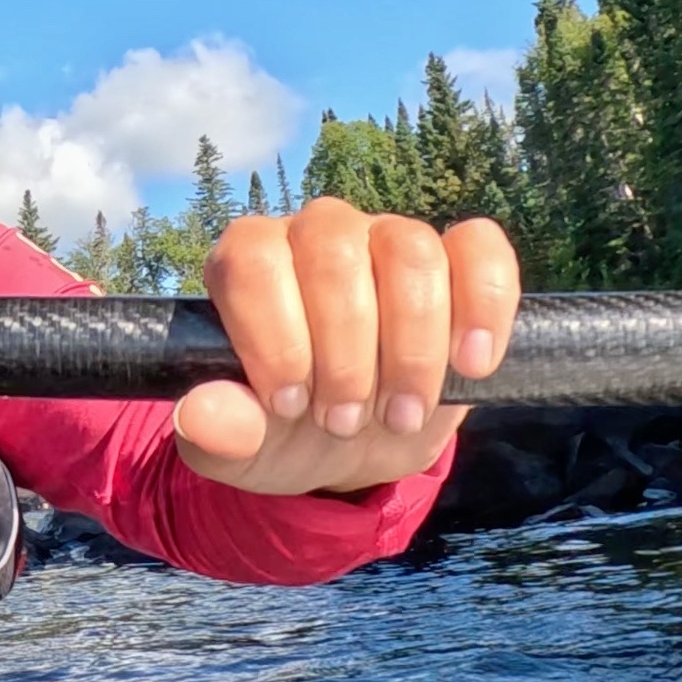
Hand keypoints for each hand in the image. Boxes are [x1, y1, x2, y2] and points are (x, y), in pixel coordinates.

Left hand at [176, 198, 520, 496]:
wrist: (357, 444)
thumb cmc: (288, 431)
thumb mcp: (244, 448)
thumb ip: (217, 432)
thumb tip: (199, 416)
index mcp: (248, 262)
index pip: (251, 261)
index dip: (274, 336)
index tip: (290, 405)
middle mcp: (315, 233)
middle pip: (333, 255)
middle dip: (345, 354)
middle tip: (344, 423)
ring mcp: (388, 237)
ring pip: (409, 251)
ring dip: (411, 346)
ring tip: (401, 415)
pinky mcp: (457, 258)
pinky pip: (480, 248)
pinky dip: (483, 306)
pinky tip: (472, 365)